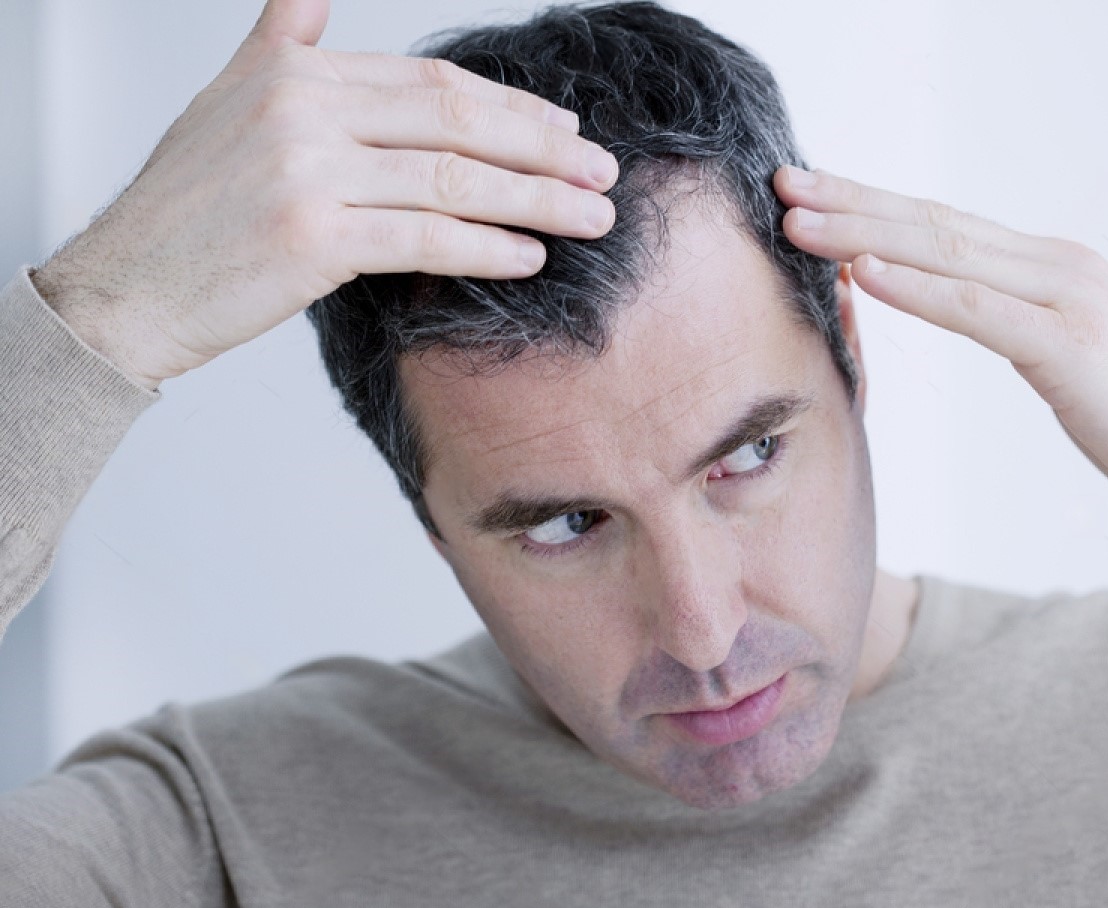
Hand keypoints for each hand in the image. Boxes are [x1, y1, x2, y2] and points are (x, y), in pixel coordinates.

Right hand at [31, 0, 617, 390]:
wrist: (126, 287)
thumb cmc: (185, 208)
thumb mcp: (227, 99)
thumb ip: (280, 42)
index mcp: (294, 73)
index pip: (432, 82)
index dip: (510, 107)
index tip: (564, 131)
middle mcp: (302, 110)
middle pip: (456, 121)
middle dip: (543, 149)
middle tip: (603, 173)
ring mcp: (307, 172)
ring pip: (453, 180)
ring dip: (537, 201)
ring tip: (592, 218)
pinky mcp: (313, 239)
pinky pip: (425, 239)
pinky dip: (486, 248)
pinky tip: (530, 257)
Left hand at [773, 166, 1107, 510]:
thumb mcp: (1066, 354)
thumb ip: (1012, 321)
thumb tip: (954, 305)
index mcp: (1051, 268)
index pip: (945, 225)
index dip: (874, 204)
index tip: (812, 192)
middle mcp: (1057, 267)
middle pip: (935, 224)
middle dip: (854, 200)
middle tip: (785, 181)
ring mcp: (1066, 300)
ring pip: (948, 254)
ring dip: (865, 233)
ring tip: (801, 221)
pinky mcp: (1071, 347)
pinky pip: (979, 312)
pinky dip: (918, 288)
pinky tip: (866, 273)